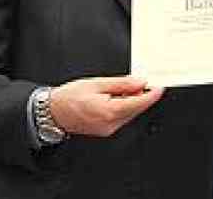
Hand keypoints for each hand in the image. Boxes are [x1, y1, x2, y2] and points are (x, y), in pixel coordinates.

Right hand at [49, 76, 163, 137]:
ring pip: (129, 113)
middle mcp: (110, 124)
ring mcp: (108, 129)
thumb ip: (121, 84)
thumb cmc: (69, 97)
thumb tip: (139, 82)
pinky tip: (116, 97)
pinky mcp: (106, 130)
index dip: (151, 95)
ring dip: (132, 101)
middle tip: (143, 81)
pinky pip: (121, 117)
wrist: (53, 112)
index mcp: (109, 111)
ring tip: (122, 88)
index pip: (138, 103)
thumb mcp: (97, 83)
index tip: (159, 87)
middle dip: (141, 95)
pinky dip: (123, 106)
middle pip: (135, 109)